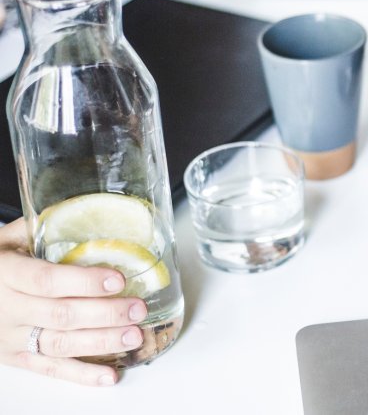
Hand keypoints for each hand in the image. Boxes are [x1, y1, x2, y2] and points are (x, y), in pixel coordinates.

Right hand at [0, 218, 147, 385]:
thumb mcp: (8, 239)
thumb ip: (43, 227)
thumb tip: (88, 209)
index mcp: (6, 274)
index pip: (47, 280)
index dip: (84, 282)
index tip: (118, 279)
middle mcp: (8, 309)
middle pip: (60, 315)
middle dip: (105, 313)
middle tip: (138, 308)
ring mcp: (11, 337)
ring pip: (60, 344)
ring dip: (101, 342)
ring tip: (135, 336)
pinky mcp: (16, 358)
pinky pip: (50, 369)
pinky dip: (82, 375)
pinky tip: (110, 375)